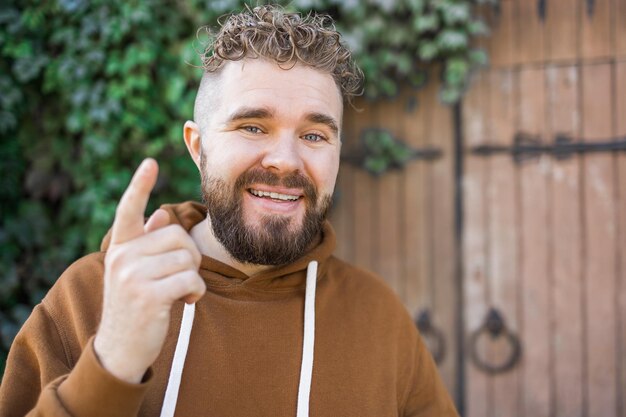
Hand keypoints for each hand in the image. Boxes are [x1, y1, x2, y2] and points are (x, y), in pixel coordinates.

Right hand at [94, 159, 205, 382]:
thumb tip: (162, 213)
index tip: (150, 163)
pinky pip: (192, 279)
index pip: (129, 209)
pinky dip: (196, 292)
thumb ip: (146, 243)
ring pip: (188, 258)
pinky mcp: (148, 295)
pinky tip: (184, 302)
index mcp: (120, 248)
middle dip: (189, 257)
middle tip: (178, 278)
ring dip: (193, 277)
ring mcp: (132, 276)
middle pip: (179, 237)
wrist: (120, 350)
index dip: (140, 185)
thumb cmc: (135, 306)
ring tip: (178, 292)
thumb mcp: (135, 273)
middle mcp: (122, 257)